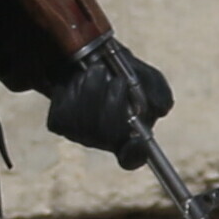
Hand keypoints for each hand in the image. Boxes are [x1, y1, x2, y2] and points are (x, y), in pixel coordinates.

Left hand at [45, 46, 175, 166]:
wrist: (87, 61)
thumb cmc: (122, 73)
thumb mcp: (145, 77)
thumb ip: (157, 91)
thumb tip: (160, 109)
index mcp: (131, 135)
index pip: (132, 157)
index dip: (135, 153)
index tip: (139, 141)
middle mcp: (104, 141)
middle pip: (107, 134)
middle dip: (114, 103)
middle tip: (118, 79)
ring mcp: (79, 134)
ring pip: (84, 119)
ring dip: (92, 89)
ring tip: (97, 69)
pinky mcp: (58, 124)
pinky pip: (64, 110)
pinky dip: (72, 89)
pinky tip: (78, 79)